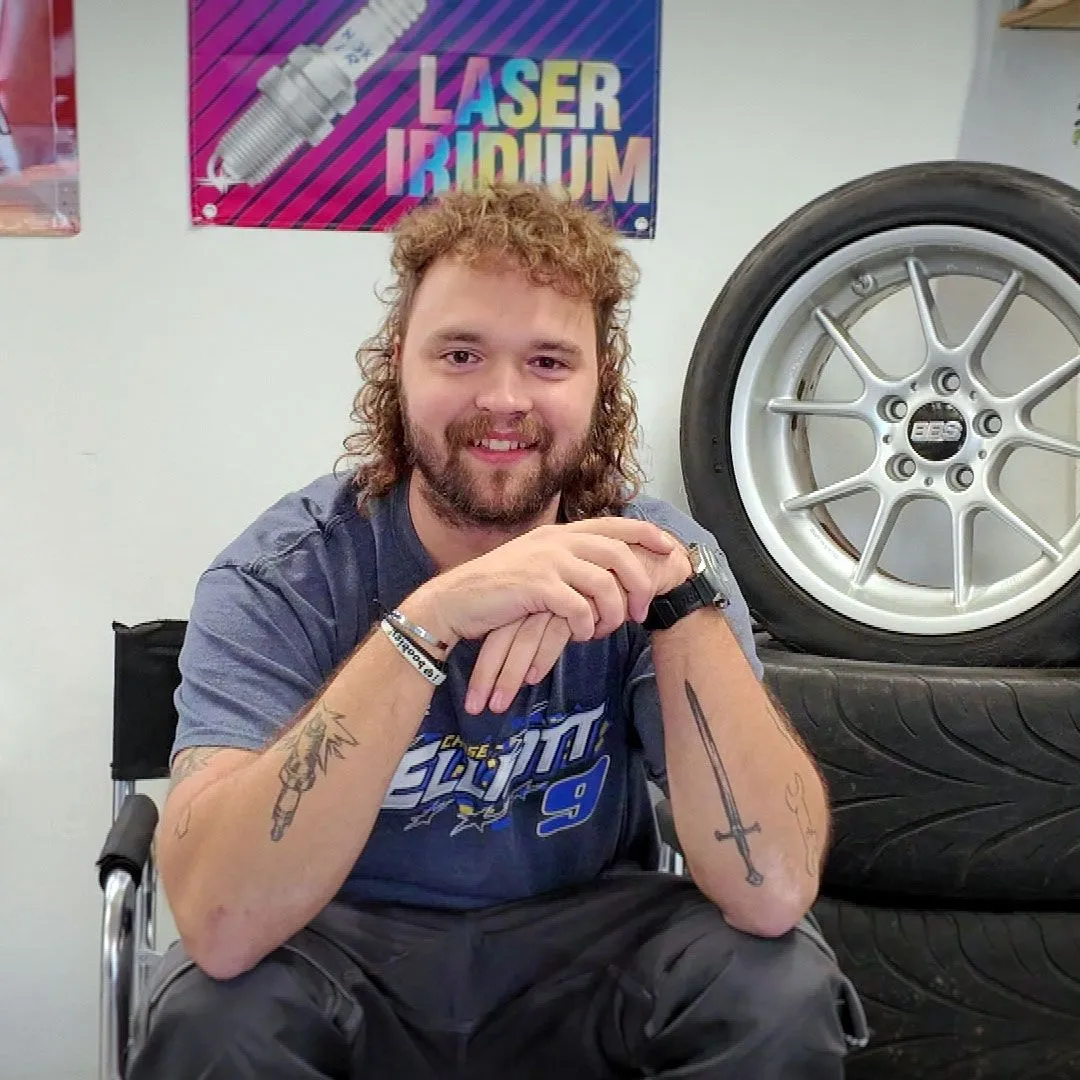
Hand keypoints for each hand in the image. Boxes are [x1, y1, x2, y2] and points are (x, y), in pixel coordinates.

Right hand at [410, 517, 678, 652]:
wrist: (456, 600)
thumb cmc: (499, 589)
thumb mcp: (538, 565)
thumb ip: (569, 564)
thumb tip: (607, 577)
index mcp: (562, 533)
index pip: (616, 525)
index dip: (649, 535)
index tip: (672, 549)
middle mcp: (558, 541)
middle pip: (620, 554)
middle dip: (639, 584)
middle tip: (639, 612)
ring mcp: (547, 561)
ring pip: (605, 585)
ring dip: (612, 614)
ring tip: (602, 631)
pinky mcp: (537, 586)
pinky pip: (580, 608)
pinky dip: (585, 626)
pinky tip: (578, 634)